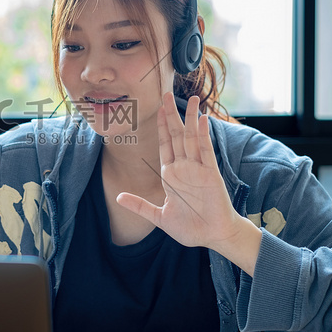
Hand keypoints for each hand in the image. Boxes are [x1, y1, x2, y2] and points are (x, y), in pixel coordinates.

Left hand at [116, 93, 260, 273]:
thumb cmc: (190, 228)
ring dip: (192, 118)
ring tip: (193, 99)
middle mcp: (184, 167)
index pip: (164, 144)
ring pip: (192, 138)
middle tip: (167, 94)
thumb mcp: (159, 217)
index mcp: (171, 175)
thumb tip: (118, 196)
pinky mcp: (210, 174)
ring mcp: (198, 169)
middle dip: (172, 115)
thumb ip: (139, 205)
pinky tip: (202, 120)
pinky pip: (206, 150)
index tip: (159, 109)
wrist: (212, 237)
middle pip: (177, 135)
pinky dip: (203, 135)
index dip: (162, 126)